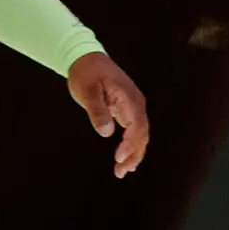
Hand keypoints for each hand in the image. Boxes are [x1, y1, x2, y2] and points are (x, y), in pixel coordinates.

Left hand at [67, 53, 150, 177]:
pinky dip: (131, 145)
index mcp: (129, 98)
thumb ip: (97, 111)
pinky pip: (134, 130)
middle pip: (142, 134)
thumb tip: (106, 132)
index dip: (130, 144)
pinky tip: (125, 159)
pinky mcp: (126, 110)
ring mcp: (132, 107)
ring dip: (133, 153)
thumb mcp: (88, 91)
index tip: (118, 157)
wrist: (86, 58)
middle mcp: (135, 104)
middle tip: (120, 172)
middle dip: (134, 154)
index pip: (137, 125)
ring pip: (140, 134)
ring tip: (122, 171)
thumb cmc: (86, 73)